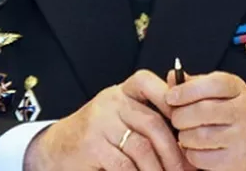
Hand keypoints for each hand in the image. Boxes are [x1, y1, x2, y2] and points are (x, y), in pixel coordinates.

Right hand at [24, 69, 192, 170]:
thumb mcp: (120, 118)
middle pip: (152, 123)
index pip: (148, 83)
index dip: (171, 99)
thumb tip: (189, 127)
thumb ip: (147, 115)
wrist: (56, 149)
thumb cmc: (96, 135)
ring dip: (159, 169)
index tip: (188, 123)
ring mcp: (99, 123)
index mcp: (121, 92)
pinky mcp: (91, 145)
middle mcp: (110, 102)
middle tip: (186, 169)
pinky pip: (124, 165)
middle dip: (174, 151)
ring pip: (142, 147)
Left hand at [165, 70, 245, 170]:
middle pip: (203, 110)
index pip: (214, 84)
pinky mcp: (236, 161)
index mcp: (238, 89)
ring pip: (199, 135)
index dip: (188, 90)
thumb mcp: (213, 92)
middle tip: (176, 119)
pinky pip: (200, 157)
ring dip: (184, 136)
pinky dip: (190, 153)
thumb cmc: (225, 112)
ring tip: (186, 133)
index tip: (170, 97)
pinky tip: (195, 148)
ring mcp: (243, 138)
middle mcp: (245, 112)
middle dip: (180, 115)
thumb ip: (192, 84)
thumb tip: (172, 76)